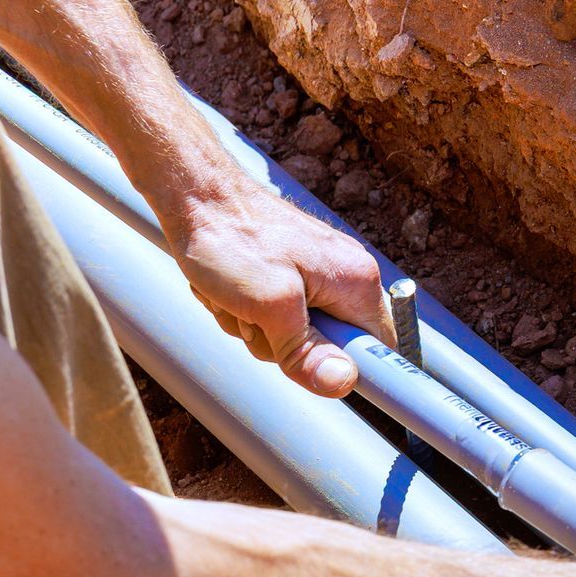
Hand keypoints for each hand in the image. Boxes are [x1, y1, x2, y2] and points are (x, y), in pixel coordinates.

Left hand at [168, 181, 394, 396]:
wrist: (194, 193)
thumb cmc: (228, 237)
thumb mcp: (268, 304)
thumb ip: (305, 348)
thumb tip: (343, 383)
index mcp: (356, 281)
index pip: (381, 348)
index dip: (350, 368)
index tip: (310, 365)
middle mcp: (346, 275)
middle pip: (332, 347)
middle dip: (285, 345)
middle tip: (255, 318)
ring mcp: (318, 273)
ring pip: (298, 335)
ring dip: (258, 329)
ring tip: (236, 300)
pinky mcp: (292, 272)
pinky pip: (278, 316)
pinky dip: (248, 313)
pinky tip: (230, 291)